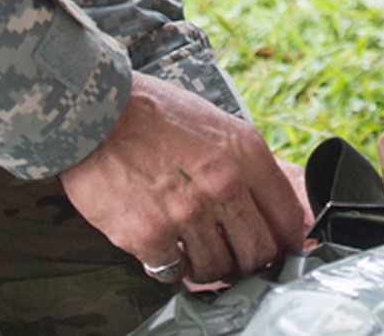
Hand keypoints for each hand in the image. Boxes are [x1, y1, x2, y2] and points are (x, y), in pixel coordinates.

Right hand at [59, 74, 307, 283]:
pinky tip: (159, 241)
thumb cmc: (155, 114)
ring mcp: (186, 213)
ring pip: (216, 269)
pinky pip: (172, 271)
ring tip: (188, 246)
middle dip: (248, 262)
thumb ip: (245, 167)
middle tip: (231, 257)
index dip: (284, 243)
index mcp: (246, 154)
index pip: (288, 220)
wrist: (95, 112)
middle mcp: (223, 185)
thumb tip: (268, 209)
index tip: (275, 250)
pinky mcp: (148, 235)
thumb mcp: (217, 126)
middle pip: (259, 254)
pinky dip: (167, 264)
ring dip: (205, 265)